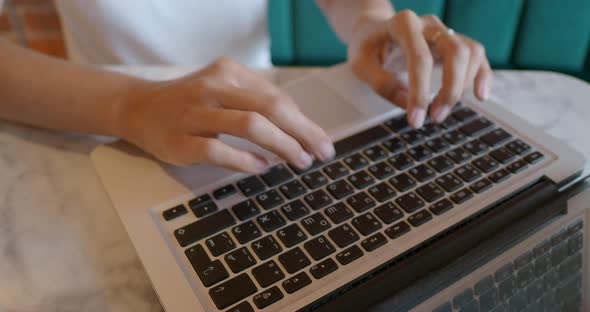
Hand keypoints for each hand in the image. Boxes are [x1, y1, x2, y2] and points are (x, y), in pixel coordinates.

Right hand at [113, 57, 333, 172]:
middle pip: (270, 107)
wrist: (137, 108)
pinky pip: (219, 150)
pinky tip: (261, 168)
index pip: (277, 97)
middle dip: (302, 132)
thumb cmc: (189, 102)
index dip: (304, 121)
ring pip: (250, 125)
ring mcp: (195, 113)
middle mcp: (213, 86)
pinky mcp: (181, 139)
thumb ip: (255, 102)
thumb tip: (299, 128)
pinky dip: (245, 161)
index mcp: (228, 72)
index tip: (322, 140)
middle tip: (321, 153)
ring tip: (299, 161)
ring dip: (282, 146)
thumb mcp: (222, 90)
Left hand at [348, 10, 492, 127]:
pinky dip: (482, 74)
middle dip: (449, 90)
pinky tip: (481, 95)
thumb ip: (380, 82)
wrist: (374, 32)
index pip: (420, 58)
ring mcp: (443, 31)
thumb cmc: (367, 47)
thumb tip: (406, 102)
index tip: (415, 119)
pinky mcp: (453, 42)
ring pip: (470, 53)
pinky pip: (477, 54)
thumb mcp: (359, 64)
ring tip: (442, 111)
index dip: (420, 92)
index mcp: (402, 24)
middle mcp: (428, 24)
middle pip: (455, 51)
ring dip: (462, 86)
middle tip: (435, 118)